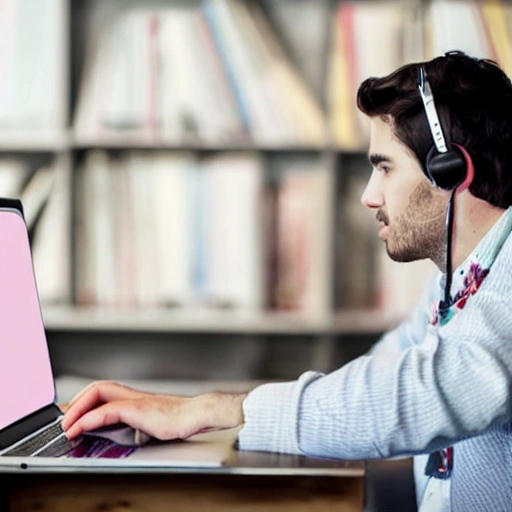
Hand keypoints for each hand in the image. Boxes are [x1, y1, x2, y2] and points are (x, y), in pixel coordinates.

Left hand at [61, 380, 246, 441]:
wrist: (198, 414)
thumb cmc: (182, 420)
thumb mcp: (156, 422)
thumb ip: (142, 423)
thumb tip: (133, 434)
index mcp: (137, 398)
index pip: (105, 391)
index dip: (86, 401)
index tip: (73, 416)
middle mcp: (134, 395)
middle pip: (98, 387)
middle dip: (76, 402)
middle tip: (64, 419)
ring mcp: (135, 399)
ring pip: (98, 392)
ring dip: (77, 409)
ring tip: (66, 426)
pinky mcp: (137, 408)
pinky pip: (106, 410)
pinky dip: (88, 419)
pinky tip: (79, 429)